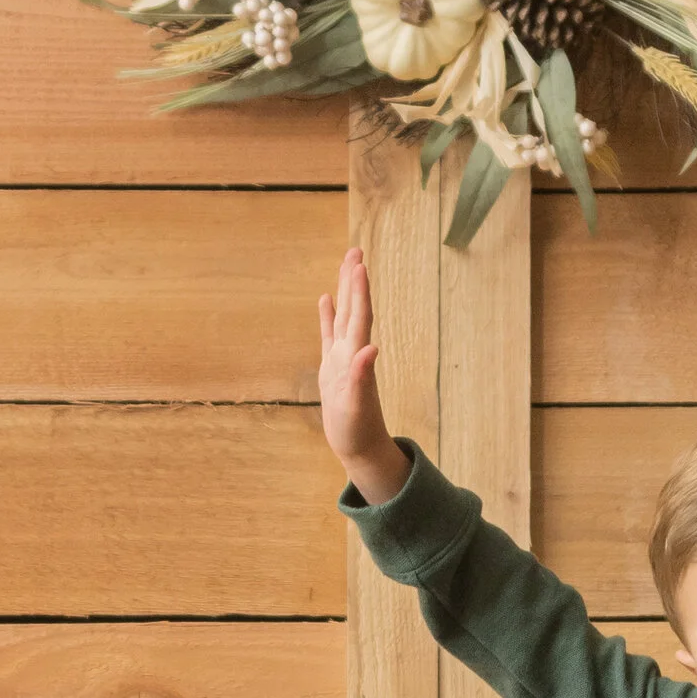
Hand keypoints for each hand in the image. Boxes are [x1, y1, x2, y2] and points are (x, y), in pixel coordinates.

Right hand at [317, 247, 409, 505]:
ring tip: (346, 263)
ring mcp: (342, 358)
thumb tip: (371, 349)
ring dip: (345, 290)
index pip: (360, 317)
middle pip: (354, 309)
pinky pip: (329, 334)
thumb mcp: (357, 407)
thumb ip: (362, 378)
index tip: (359, 264)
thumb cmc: (358, 431)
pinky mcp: (333, 367)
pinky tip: (326, 299)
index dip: (359, 291)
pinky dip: (328, 315)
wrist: (361, 447)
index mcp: (356, 358)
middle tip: (354, 250)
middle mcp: (352, 352)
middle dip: (353, 280)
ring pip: (343, 316)